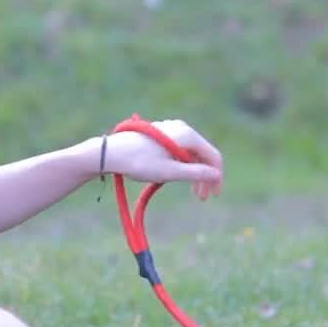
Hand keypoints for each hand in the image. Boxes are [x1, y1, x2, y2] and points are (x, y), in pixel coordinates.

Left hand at [103, 119, 223, 200]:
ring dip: (194, 172)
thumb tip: (216, 175)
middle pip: (203, 154)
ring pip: (191, 153)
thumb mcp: (170, 172)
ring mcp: (171, 129)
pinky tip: (177, 177)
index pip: (213, 156)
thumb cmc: (139, 162)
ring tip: (192, 192)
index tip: (213, 195)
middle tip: (201, 198)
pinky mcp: (161, 134)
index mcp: (187, 135)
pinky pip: (180, 150)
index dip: (217, 177)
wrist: (111, 152)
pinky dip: (183, 165)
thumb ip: (195, 173)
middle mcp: (182, 128)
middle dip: (205, 176)